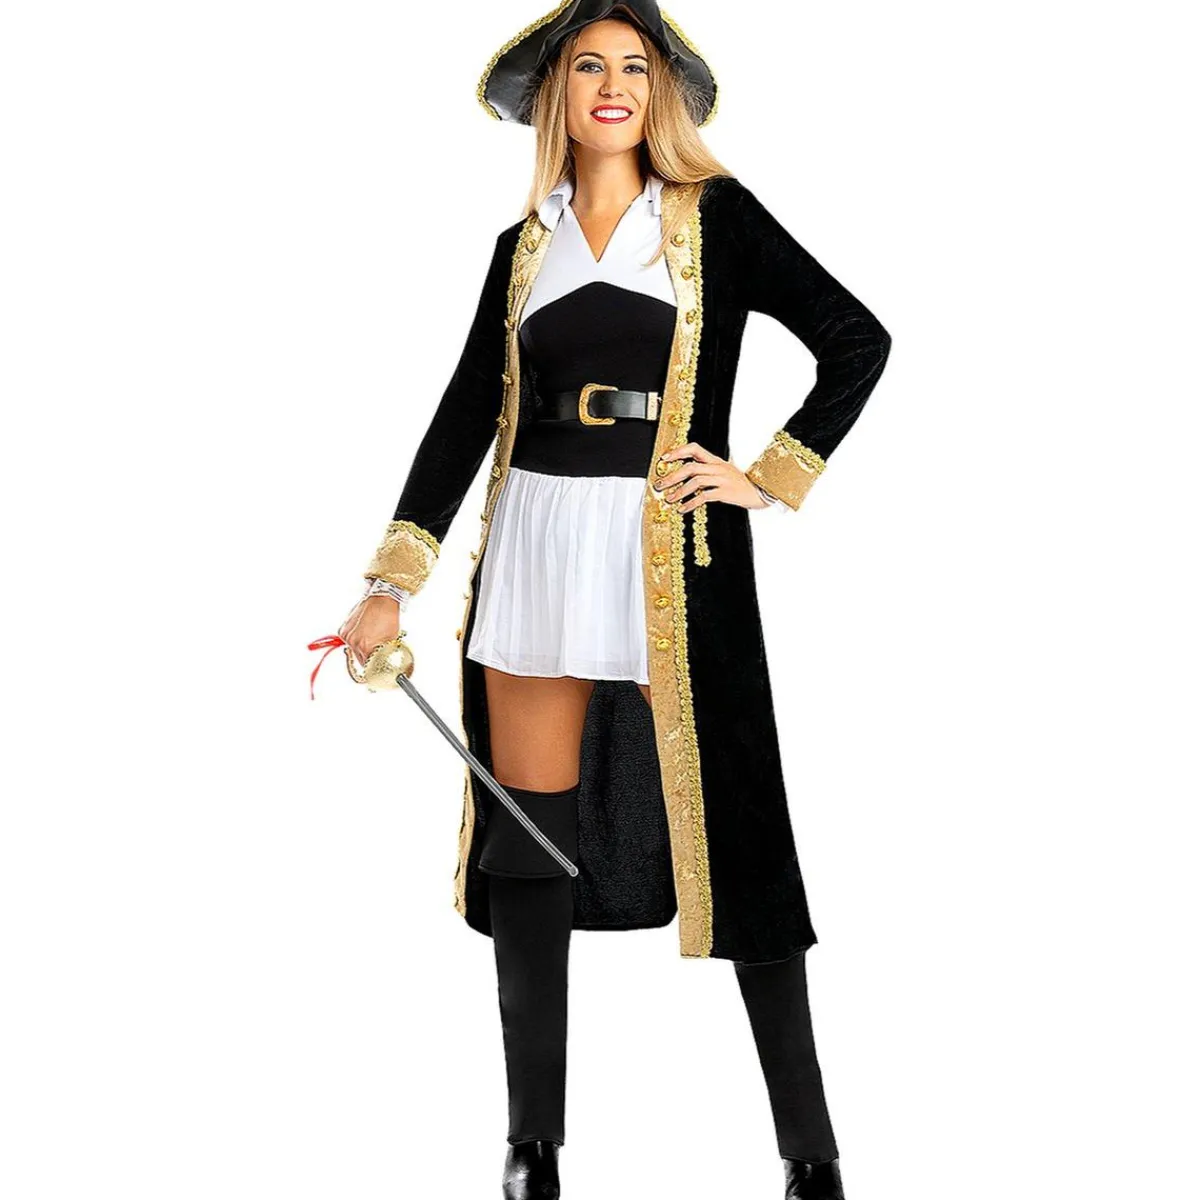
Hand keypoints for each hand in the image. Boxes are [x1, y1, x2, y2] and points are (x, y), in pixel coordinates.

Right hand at [338, 595, 401, 666]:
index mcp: (366, 646)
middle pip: (360, 660)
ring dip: (362, 650)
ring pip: (354, 651)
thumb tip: (387, 662)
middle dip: (369, 659)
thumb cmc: (389, 616)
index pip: (369, 667)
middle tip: (376, 655)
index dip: (374, 669)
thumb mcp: (392, 639)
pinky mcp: (343, 630)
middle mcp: (354, 642)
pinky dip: (356, 641)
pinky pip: (349, 642)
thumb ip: (386, 653)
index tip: (377, 670)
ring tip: (372, 641)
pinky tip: (365, 633)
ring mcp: (347, 636)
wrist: (382, 599)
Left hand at [653, 442, 772, 510]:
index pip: (695, 448)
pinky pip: (704, 496)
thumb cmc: (742, 484)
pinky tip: (683, 508)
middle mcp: (718, 467)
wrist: (761, 491)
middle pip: (690, 466)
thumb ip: (710, 470)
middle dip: (672, 476)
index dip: (678, 452)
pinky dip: (691, 503)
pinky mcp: (725, 493)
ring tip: (670, 499)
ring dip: (679, 491)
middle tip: (660, 484)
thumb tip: (690, 473)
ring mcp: (722, 479)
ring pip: (695, 481)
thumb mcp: (727, 471)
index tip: (665, 458)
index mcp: (716, 460)